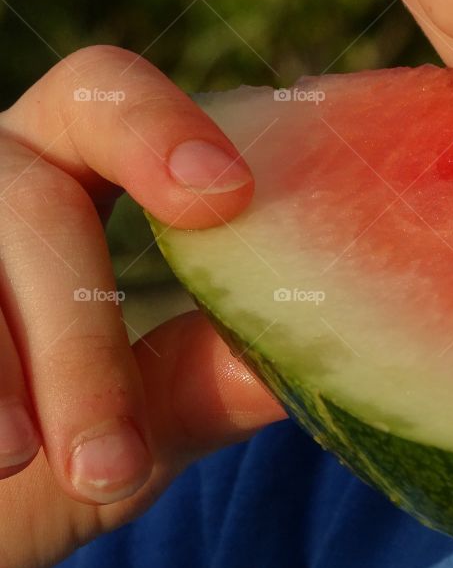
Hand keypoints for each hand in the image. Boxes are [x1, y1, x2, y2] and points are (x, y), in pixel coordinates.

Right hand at [0, 45, 286, 567]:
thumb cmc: (45, 462)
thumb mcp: (133, 430)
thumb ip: (201, 384)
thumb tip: (309, 360)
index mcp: (67, 166)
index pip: (106, 95)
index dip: (159, 126)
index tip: (225, 195)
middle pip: (35, 199)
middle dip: (80, 334)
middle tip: (118, 456)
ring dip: (21, 370)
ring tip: (61, 471)